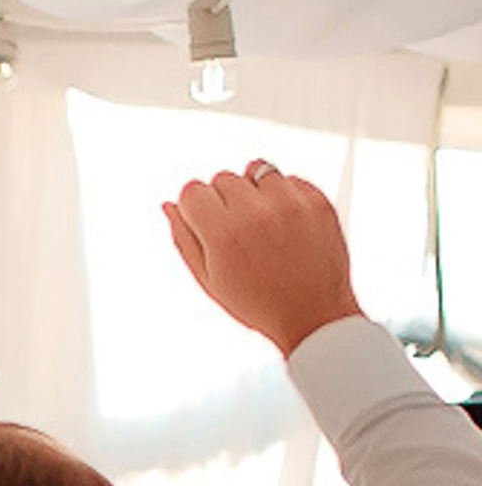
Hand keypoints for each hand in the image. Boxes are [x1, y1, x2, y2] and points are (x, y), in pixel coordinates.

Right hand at [164, 162, 360, 356]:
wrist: (313, 314)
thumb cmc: (258, 303)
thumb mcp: (210, 280)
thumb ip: (185, 239)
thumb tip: (169, 206)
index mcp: (223, 233)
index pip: (192, 190)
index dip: (195, 208)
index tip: (206, 224)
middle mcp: (256, 211)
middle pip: (223, 177)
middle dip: (223, 199)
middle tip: (237, 232)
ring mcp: (289, 203)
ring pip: (256, 170)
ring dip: (254, 190)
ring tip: (262, 223)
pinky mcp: (316, 200)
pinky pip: (288, 179)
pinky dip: (283, 194)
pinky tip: (284, 224)